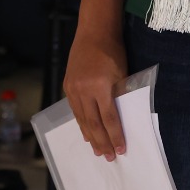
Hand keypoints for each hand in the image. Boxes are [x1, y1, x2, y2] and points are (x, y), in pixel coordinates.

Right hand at [62, 28, 128, 159]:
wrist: (94, 33)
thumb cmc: (113, 51)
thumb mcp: (122, 73)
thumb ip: (120, 95)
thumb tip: (120, 118)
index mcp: (101, 86)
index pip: (109, 118)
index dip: (116, 135)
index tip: (121, 149)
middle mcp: (84, 90)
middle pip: (93, 123)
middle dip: (102, 142)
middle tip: (109, 157)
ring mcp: (73, 89)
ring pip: (82, 119)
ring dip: (91, 137)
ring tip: (98, 151)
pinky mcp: (67, 86)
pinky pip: (75, 110)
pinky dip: (81, 124)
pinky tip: (86, 133)